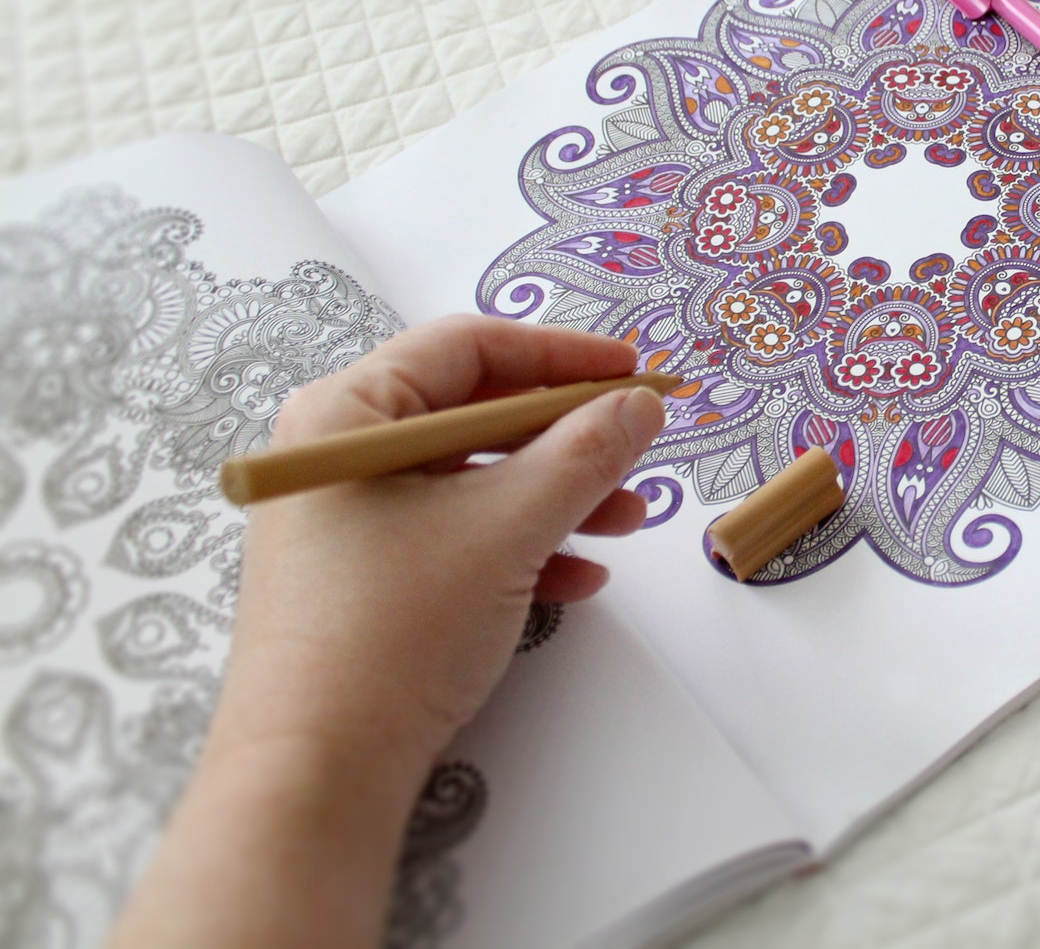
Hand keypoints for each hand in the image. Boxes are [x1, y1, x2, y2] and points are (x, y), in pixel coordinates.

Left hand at [111, 316, 665, 948]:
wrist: (317, 773)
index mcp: (346, 414)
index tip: (633, 370)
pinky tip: (578, 578)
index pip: (467, 347)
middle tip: (639, 447)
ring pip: (474, 479)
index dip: (561, 353)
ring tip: (627, 521)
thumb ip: (584, 452)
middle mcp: (337, 454)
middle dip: (567, 435)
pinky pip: (456, 533)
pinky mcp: (364, 578)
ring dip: (558, 494)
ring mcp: (348, 520)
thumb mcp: (508, 527)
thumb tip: (640, 403)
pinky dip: (522, 545)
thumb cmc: (395, 629)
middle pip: (475, 413)